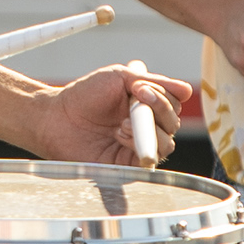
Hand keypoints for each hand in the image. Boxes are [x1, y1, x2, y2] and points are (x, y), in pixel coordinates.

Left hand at [25, 62, 196, 166]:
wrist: (56, 117)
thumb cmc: (84, 95)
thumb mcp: (120, 77)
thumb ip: (155, 82)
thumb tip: (187, 90)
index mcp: (146, 106)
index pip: (174, 104)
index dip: (164, 96)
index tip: (139, 87)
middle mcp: (145, 127)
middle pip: (174, 124)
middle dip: (159, 109)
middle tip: (135, 98)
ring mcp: (137, 147)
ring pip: (168, 144)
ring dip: (148, 129)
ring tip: (121, 122)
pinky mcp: (128, 166)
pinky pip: (150, 159)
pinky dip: (139, 144)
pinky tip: (119, 135)